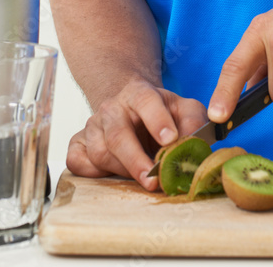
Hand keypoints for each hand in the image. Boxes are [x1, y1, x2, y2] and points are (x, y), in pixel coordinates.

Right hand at [65, 77, 206, 189]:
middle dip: (136, 160)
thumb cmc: (161, 114)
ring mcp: (93, 125)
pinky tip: (111, 174)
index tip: (170, 139)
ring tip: (142, 177)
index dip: (158, 119)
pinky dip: (93, 173)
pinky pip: (78, 161)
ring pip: (100, 152)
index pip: (146, 100)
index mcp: (139, 93)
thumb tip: (193, 142)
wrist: (132, 109)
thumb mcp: (183, 110)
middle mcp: (112, 108)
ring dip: (122, 171)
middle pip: (118, 134)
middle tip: (153, 179)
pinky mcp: (79, 143)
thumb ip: (194, 121)